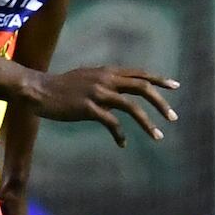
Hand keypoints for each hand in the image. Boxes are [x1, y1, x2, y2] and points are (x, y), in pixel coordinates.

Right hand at [27, 65, 178, 146]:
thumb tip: (119, 92)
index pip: (140, 74)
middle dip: (160, 103)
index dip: (159, 79)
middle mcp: (105, 79)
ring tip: (158, 136)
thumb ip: (105, 81)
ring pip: (131, 107)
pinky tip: (123, 143)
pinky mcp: (87, 108)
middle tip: (173, 117)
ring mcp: (97, 93)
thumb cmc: (62, 86)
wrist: (38, 90)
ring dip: (147, 122)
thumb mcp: (87, 77)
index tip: (175, 86)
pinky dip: (120, 134)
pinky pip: (111, 123)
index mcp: (107, 71)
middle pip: (141, 88)